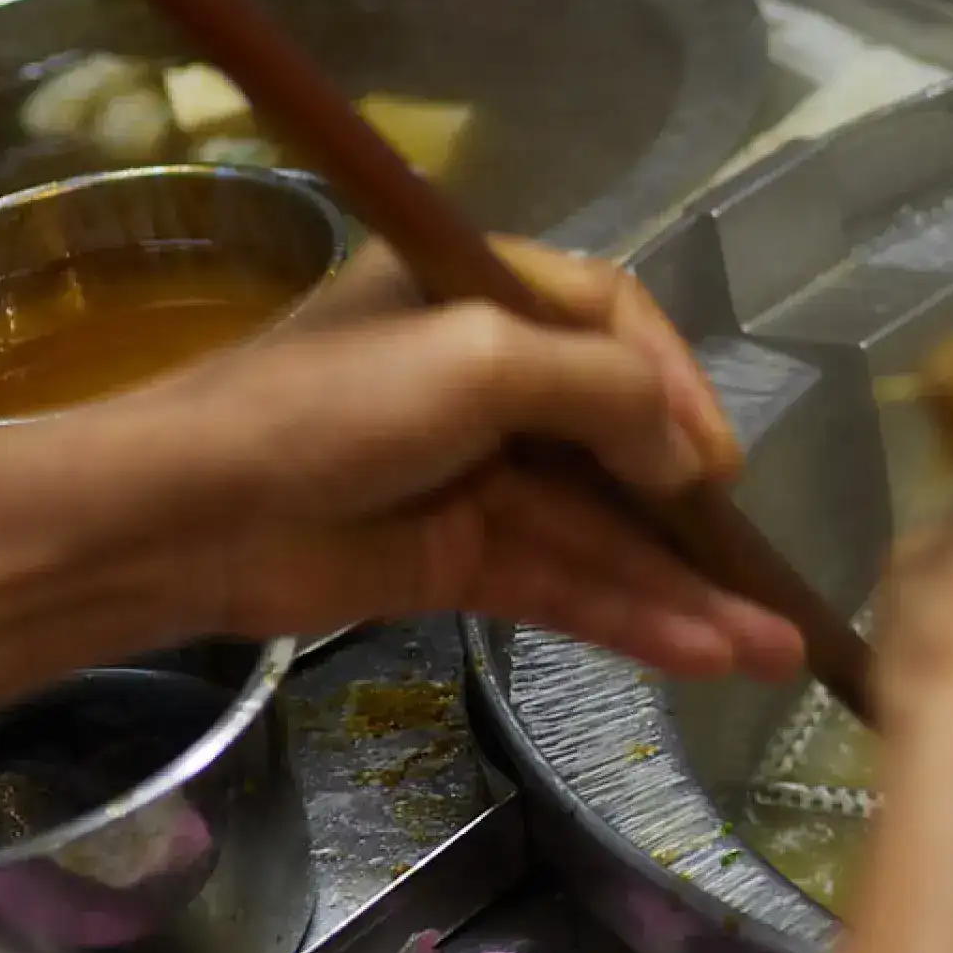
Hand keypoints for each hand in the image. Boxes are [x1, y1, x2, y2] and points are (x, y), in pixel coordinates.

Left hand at [86, 240, 805, 678]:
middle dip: (699, 511)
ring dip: (687, 589)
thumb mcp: (478, 360)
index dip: (677, 385)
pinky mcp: (456, 563)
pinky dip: (633, 620)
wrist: (180, 518)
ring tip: (773, 647)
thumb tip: (690, 455)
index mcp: (480, 298)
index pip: (614, 322)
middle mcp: (486, 383)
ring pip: (604, 533)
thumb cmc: (324, 408)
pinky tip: (705, 654)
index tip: (714, 458)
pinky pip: (565, 587)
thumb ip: (603, 392)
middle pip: (622, 438)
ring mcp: (474, 479)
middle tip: (762, 567)